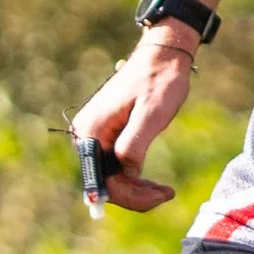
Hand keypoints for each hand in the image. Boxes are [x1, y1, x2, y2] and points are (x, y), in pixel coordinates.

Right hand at [70, 29, 196, 212]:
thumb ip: (133, 145)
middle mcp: (86, 135)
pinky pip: (114, 165)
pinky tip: (151, 183)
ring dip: (135, 188)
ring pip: (110, 176)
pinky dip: (132, 177)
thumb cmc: (160, 81)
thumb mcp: (151, 115)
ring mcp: (94, 134)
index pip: (102, 182)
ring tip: (164, 190)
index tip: (159, 196)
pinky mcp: (105, 133)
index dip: (130, 196)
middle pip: (105, 182)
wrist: (163, 56)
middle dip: (135, 195)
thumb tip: (126, 175)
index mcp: (91, 131)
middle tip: (167, 193)